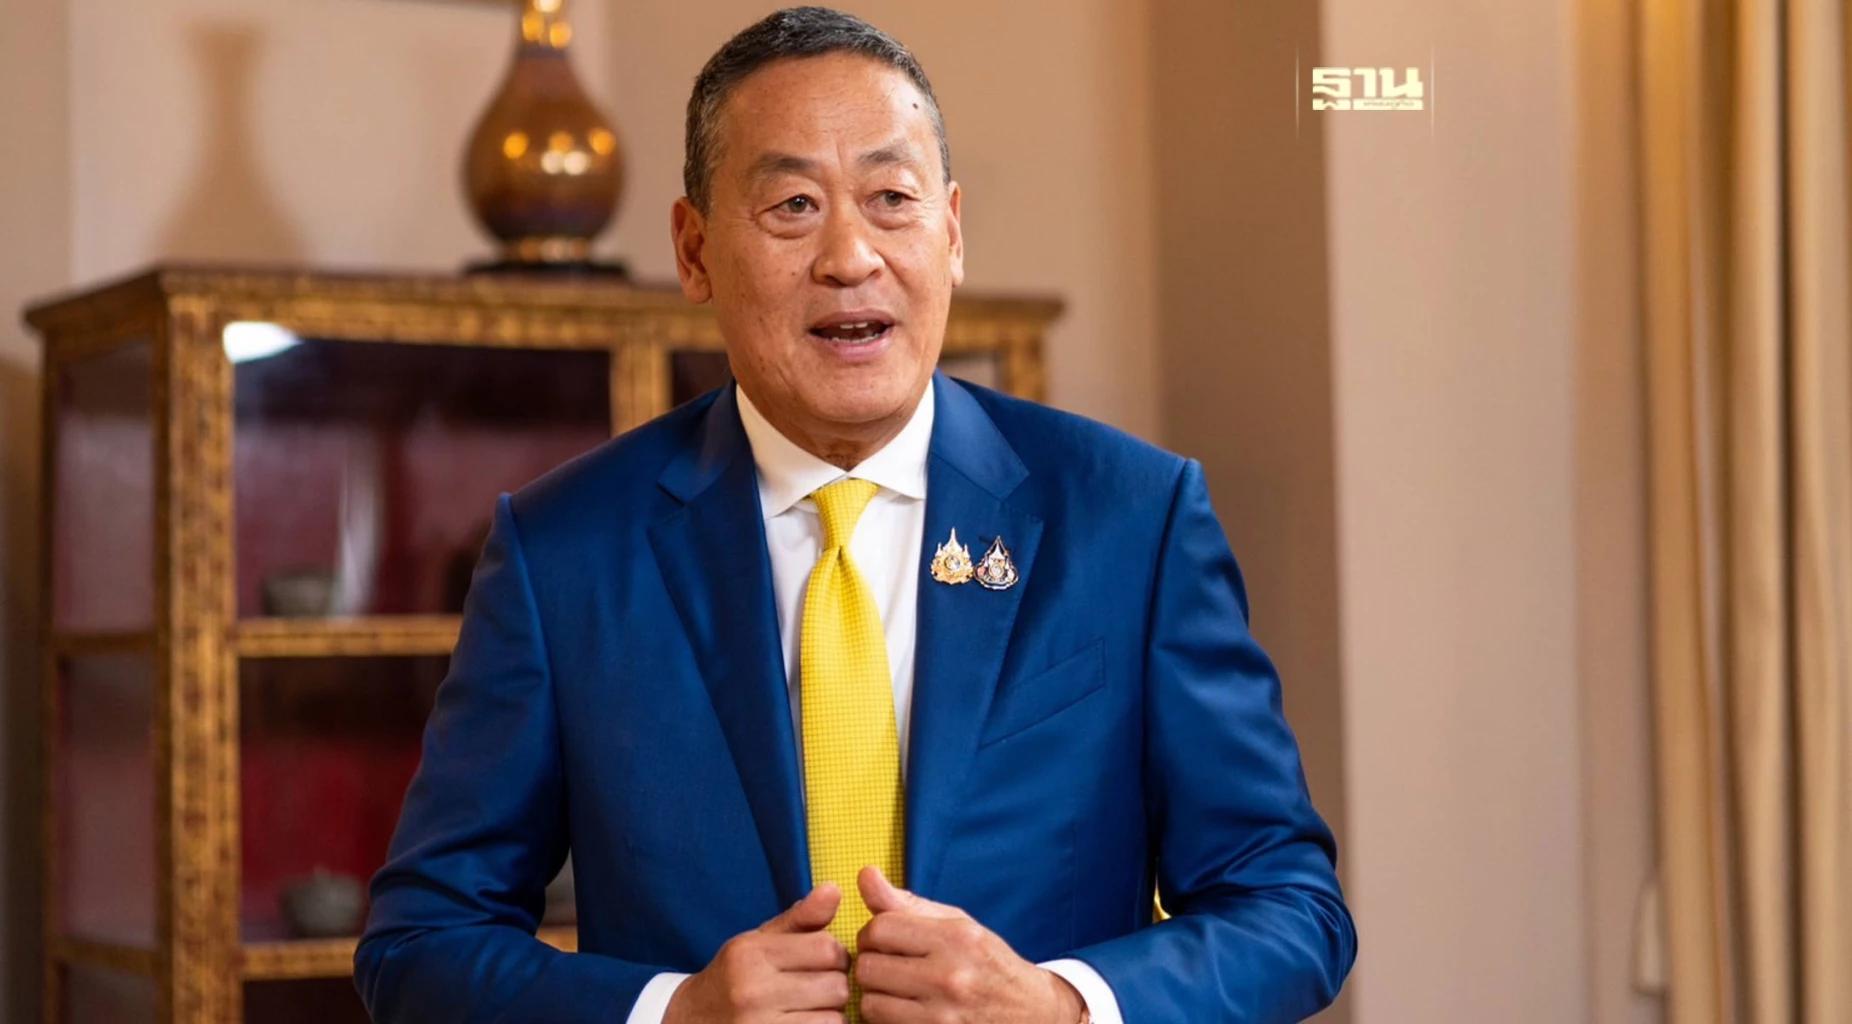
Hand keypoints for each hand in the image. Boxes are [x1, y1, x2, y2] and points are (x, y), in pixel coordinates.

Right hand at [665, 884, 851, 1023]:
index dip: (836, 955)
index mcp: (751, 954)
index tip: (826, 962)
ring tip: (810, 1009)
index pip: (827, 948)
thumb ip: (799, 918)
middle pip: (836, 986)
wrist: (690, 1021)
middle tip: (817, 989)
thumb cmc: (734, 978)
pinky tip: (804, 1023)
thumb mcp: (758, 941)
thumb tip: (833, 889)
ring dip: (831, 1014)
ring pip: (834, 1018)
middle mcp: (753, 991)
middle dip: (835, 986)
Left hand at [854, 867, 1083, 1023]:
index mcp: (956, 938)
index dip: (873, 933)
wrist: (1032, 1016)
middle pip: (868, 967)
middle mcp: (950, 977)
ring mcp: (942, 1016)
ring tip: (897, 991)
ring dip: (876, 996)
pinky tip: (905, 1010)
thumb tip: (865, 874)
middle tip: (890, 967)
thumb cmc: (989, 965)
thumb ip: (906, 904)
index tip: (885, 941)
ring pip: (869, 1003)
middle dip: (872, 964)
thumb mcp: (957, 925)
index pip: (880, 928)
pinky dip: (887, 1019)